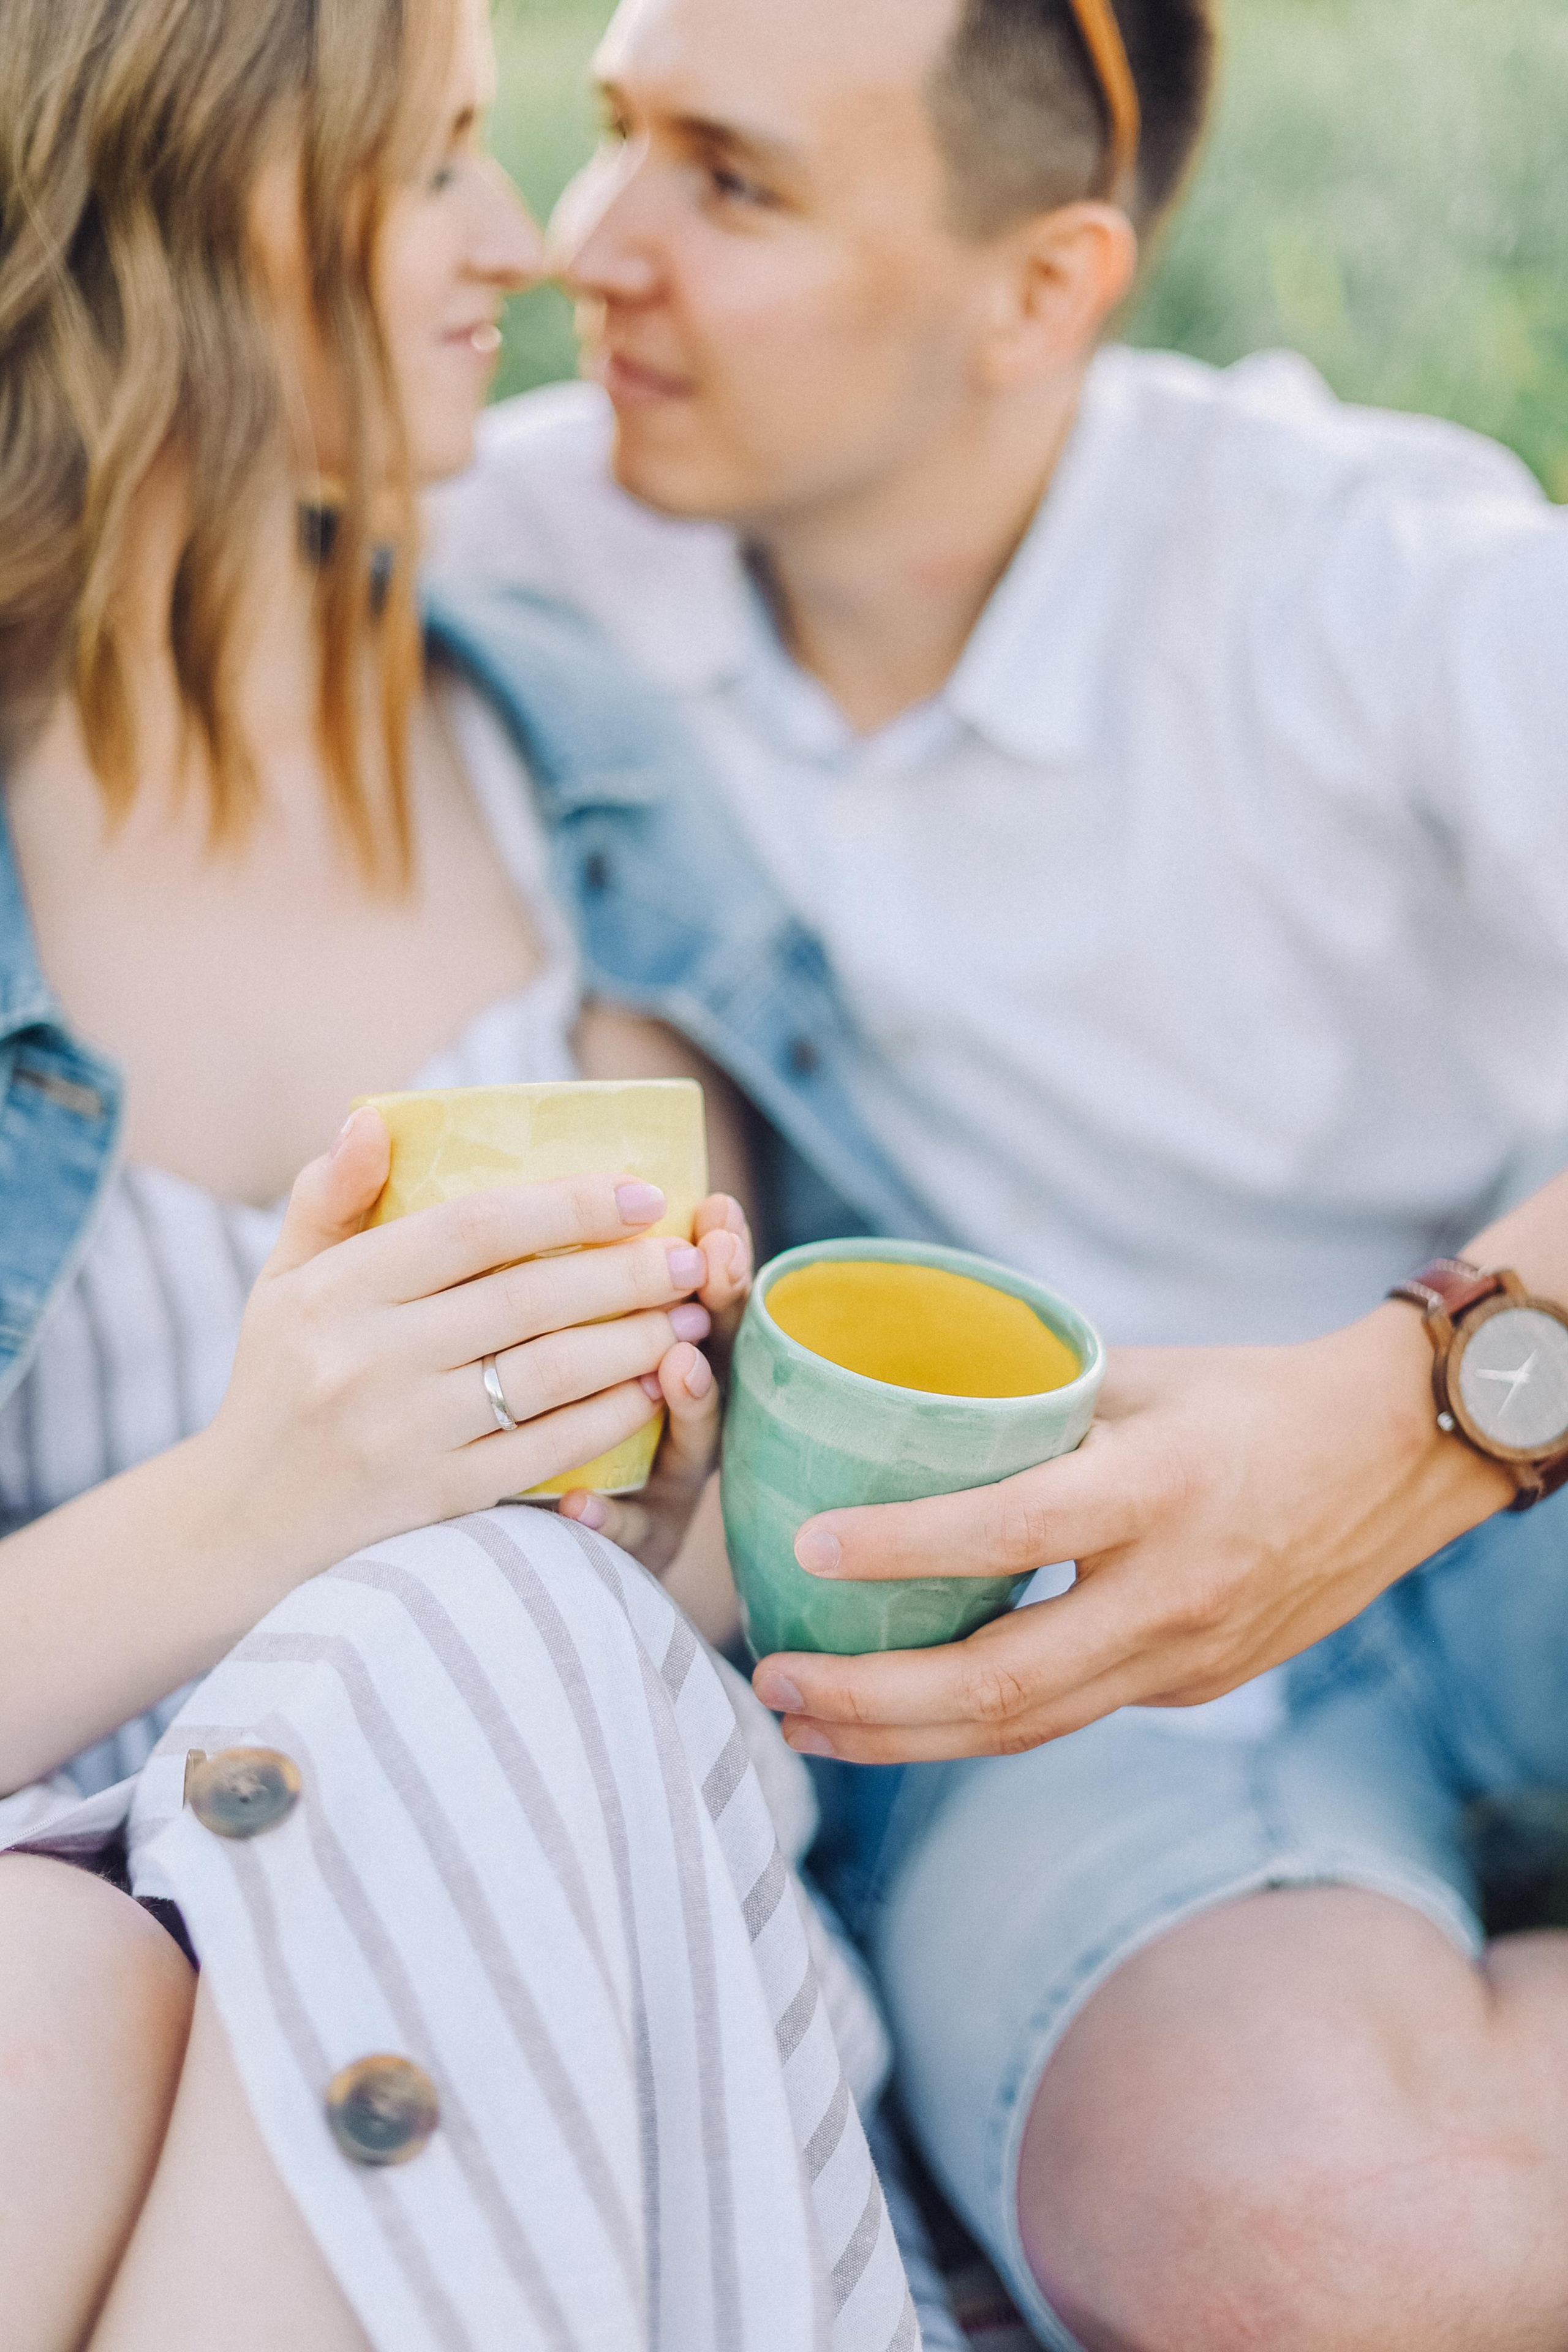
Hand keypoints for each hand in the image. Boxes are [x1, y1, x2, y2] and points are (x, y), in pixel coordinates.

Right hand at [201, 1108, 722, 1579]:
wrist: (239, 1528)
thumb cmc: (276, 1384)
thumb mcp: (281, 1283)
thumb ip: (330, 1198)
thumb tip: (374, 1118)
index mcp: (337, 1292)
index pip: (475, 1228)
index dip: (569, 1206)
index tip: (643, 1195)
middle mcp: (368, 1360)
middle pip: (528, 1300)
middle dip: (626, 1274)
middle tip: (688, 1259)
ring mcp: (404, 1436)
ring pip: (548, 1375)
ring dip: (633, 1342)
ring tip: (687, 1318)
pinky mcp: (435, 1501)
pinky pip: (544, 1450)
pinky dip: (607, 1418)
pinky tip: (652, 1390)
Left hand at [558, 1192, 752, 1572]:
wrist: (557, 1564)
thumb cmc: (550, 1427)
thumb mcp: (571, 1348)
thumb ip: (565, 1285)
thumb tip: (534, 1181)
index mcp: (672, 1363)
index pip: (701, 1298)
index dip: (715, 1253)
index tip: (716, 1204)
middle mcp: (684, 1423)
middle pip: (719, 1357)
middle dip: (722, 1305)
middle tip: (718, 1258)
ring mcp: (667, 1489)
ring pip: (690, 1445)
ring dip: (689, 1401)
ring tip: (678, 1362)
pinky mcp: (635, 1551)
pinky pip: (622, 1535)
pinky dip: (605, 1517)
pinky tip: (575, 1503)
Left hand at [751, 1306, 1514, 1762]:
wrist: (1395, 1459)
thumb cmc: (1251, 1396)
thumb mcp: (1138, 1376)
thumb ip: (1028, 1408)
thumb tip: (899, 1417)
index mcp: (1158, 1489)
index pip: (1010, 1531)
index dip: (900, 1548)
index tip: (807, 1549)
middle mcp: (1174, 1591)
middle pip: (1001, 1682)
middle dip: (870, 1699)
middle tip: (773, 1685)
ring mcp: (1188, 1658)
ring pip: (1024, 1727)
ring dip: (903, 1738)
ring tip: (806, 1728)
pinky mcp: (1193, 1688)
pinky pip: (1067, 1714)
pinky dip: (975, 1723)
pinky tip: (903, 1715)